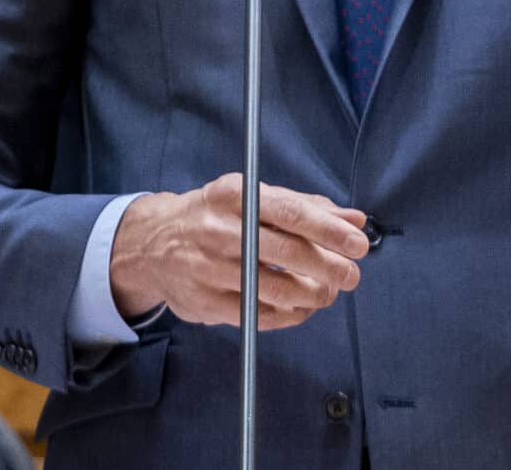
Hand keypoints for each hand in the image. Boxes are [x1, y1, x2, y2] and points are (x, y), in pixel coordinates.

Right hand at [108, 174, 368, 329]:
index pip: (290, 212)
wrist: (152, 243)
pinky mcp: (204, 302)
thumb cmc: (215, 216)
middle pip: (285, 252)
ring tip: (328, 292)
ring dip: (311, 295)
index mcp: (233, 194)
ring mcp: (208, 268)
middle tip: (351, 274)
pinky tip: (301, 308)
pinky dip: (288, 315)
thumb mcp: (252, 197)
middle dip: (328, 266)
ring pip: (273, 288)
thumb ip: (306, 207)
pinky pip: (257, 314)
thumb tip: (355, 219)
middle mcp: (218, 229)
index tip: (358, 243)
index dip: (329, 230)